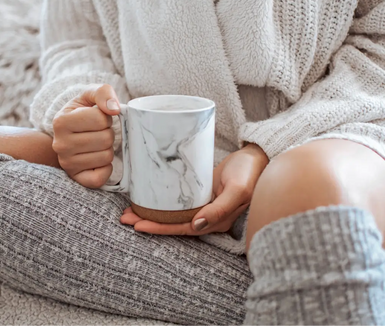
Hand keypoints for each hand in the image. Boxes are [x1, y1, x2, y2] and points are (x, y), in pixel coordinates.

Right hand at [53, 84, 119, 187]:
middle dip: (108, 133)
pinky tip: (98, 159)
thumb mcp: (89, 95)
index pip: (101, 119)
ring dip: (107, 149)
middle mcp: (60, 144)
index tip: (96, 119)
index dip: (105, 118)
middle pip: (106, 139)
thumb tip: (114, 109)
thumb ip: (102, 93)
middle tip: (97, 133)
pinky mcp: (76, 178)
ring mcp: (67, 163)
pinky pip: (100, 178)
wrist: (70, 132)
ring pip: (106, 157)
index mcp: (61, 121)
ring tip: (96, 144)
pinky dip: (106, 169)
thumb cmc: (82, 112)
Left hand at [120, 143, 268, 234]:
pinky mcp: (201, 193)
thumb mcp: (237, 190)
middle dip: (149, 222)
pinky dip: (163, 202)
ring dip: (152, 213)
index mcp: (217, 221)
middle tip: (125, 218)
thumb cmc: (250, 172)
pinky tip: (149, 197)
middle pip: (174, 223)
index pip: (182, 229)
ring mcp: (204, 205)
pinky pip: (179, 201)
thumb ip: (219, 209)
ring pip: (174, 213)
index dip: (160, 229)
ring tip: (130, 210)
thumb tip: (197, 225)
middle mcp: (208, 217)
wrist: (258, 155)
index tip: (138, 225)